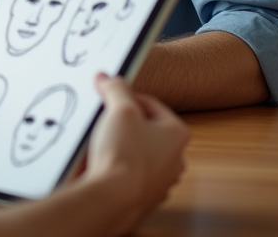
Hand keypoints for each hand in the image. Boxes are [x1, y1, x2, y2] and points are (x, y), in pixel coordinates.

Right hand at [81, 74, 188, 233]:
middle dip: (123, 123)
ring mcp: (160, 180)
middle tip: (105, 121)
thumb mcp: (120, 110)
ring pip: (137, 152)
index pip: (150, 104)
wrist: (114, 199)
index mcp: (177, 134)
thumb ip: (116, 89)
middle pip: (145, 129)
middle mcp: (175, 158)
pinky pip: (128, 173)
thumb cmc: (125, 156)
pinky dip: (116, 167)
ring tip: (100, 143)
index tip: (109, 96)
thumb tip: (108, 78)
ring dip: (119, 145)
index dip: (126, 97)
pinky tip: (101, 164)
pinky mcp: (143, 196)